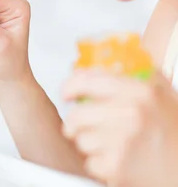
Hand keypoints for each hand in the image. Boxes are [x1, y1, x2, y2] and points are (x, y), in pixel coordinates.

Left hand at [63, 70, 177, 185]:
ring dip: (91, 145)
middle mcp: (130, 113)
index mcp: (140, 91)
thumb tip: (97, 65)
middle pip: (76, 115)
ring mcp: (123, 141)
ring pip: (81, 140)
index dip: (69, 87)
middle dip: (75, 124)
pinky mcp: (117, 167)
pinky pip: (90, 163)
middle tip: (82, 127)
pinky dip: (101, 165)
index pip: (86, 80)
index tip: (66, 94)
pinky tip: (119, 162)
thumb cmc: (177, 134)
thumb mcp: (164, 96)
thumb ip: (136, 76)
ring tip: (112, 146)